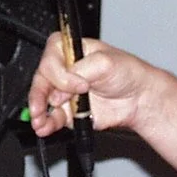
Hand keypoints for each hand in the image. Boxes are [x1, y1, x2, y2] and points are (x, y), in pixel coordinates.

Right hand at [27, 35, 176, 170]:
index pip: (50, 59)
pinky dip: (47, 124)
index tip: (79, 84)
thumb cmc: (126, 72)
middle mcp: (63, 70)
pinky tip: (45, 127)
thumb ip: (80, 72)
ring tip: (40, 121)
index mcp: (69, 49)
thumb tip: (61, 89)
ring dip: (39, 112)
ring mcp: (64, 92)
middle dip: (39, 96)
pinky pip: (52, 118)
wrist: (138, 98)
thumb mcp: (105, 62)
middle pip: (41, 81)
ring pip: (42, 101)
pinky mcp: (68, 111)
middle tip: (42, 107)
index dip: (59, 74)